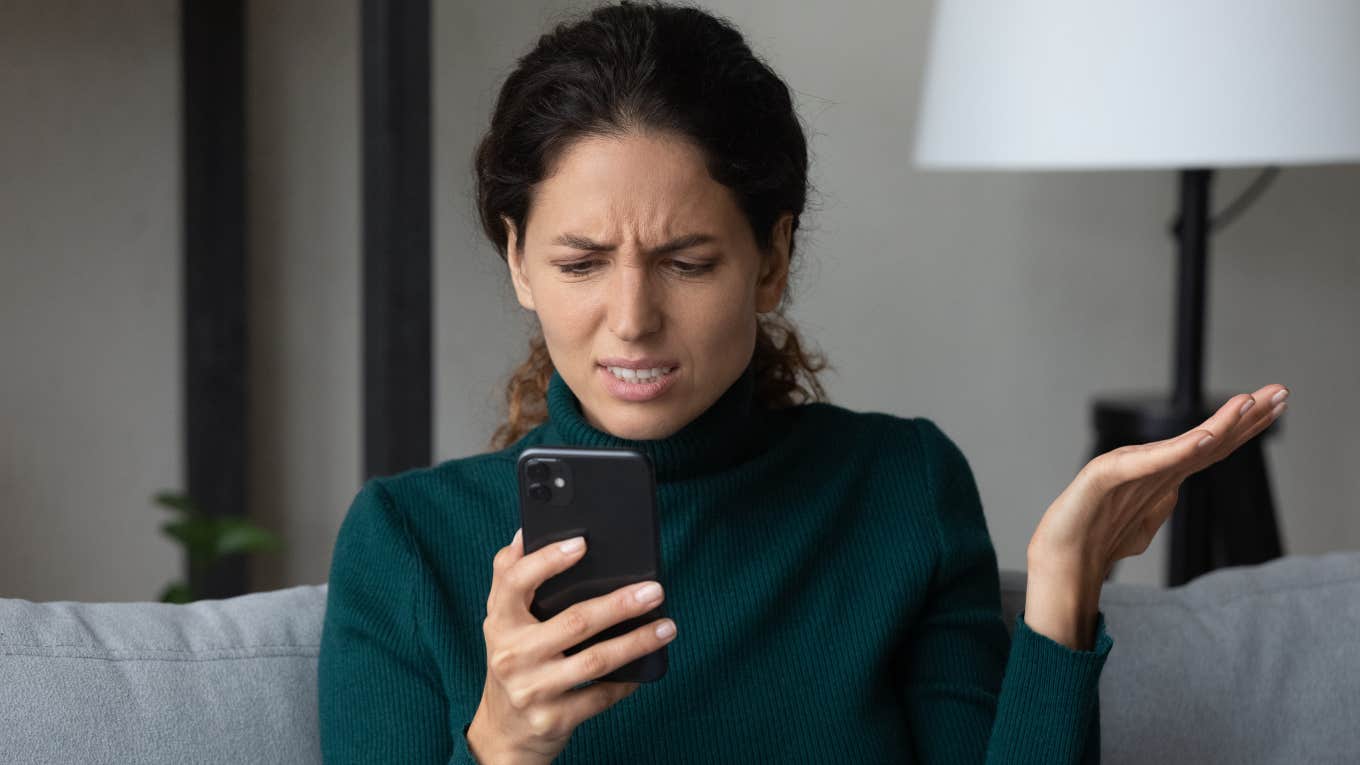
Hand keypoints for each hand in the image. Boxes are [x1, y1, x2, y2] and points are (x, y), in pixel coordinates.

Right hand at [466, 528, 677, 764]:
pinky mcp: (553, 719)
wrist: (504, 731)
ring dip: (637, 642)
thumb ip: (509, 576)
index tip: (582, 543)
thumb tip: (526, 530)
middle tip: (654, 590)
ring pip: (595, 661)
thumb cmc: (512, 661)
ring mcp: (532, 689)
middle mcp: (512, 655)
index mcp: (500, 621)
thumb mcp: (502, 620)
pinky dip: (627, 681)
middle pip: (574, 622)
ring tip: (666, 627)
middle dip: (620, 604)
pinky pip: (600, 697)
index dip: (548, 560)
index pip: (515, 581)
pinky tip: (647, 665)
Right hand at [1029, 383, 1289, 590]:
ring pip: (1183, 444)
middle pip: (1208, 439)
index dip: (1245, 428)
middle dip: (1247, 414)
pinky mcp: (1106, 475)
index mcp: (1161, 478)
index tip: (1276, 406)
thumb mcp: (1139, 527)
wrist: (1060, 562)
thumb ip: (1157, 509)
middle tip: (1280, 391)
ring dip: (1221, 423)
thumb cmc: (1092, 540)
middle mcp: (1151, 468)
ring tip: (1251, 401)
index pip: (1212, 449)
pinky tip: (1203, 438)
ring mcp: (1129, 468)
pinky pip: (1149, 463)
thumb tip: (1173, 497)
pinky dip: (1178, 450)